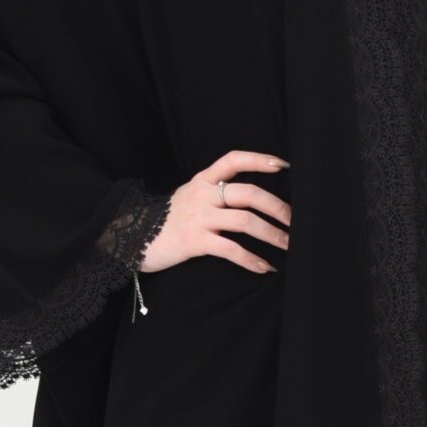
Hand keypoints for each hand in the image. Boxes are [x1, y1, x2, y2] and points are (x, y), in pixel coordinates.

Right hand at [140, 146, 290, 276]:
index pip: (233, 159)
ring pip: (245, 222)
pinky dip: (251, 260)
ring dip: (272, 235)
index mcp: (202, 180)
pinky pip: (230, 250)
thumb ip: (214, 193)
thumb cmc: (167, 221)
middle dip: (278, 208)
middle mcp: (203, 195)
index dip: (259, 159)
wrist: (130, 238)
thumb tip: (252, 199)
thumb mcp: (189, 197)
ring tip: (289, 246)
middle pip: (249, 194)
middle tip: (296, 222)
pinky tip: (264, 267)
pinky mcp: (194, 241)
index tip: (284, 164)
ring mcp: (198, 218)